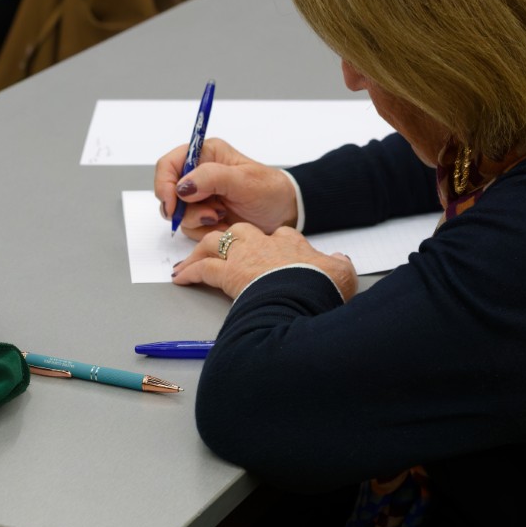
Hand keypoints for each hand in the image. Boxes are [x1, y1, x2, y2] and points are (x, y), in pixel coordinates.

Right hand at [154, 138, 298, 240]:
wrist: (284, 214)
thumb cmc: (270, 191)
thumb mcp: (244, 181)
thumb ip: (212, 178)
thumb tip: (182, 186)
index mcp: (205, 155)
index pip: (168, 164)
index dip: (164, 184)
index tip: (172, 204)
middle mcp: (198, 174)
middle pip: (168, 192)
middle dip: (185, 208)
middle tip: (211, 214)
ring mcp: (199, 196)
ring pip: (178, 213)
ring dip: (198, 220)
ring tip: (222, 218)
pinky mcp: (203, 216)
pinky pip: (189, 227)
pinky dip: (204, 231)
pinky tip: (223, 226)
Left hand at [172, 223, 357, 300]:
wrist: (302, 296)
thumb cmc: (320, 287)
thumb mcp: (342, 273)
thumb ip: (339, 265)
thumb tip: (340, 261)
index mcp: (291, 242)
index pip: (280, 236)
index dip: (273, 245)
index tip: (271, 255)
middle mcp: (264, 243)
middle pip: (241, 231)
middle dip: (230, 239)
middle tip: (222, 250)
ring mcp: (243, 256)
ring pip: (216, 242)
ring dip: (202, 251)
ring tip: (192, 261)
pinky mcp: (227, 273)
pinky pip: (203, 268)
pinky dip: (190, 272)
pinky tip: (183, 277)